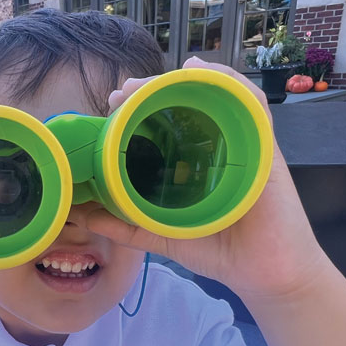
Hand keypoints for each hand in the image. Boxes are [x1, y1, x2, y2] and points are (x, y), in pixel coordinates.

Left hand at [87, 57, 328, 299]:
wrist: (263, 274)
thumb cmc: (217, 251)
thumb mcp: (157, 234)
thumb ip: (122, 225)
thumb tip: (81, 214)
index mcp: (193, 161)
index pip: (166, 121)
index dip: (138, 108)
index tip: (111, 104)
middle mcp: (217, 145)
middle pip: (186, 102)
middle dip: (152, 89)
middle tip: (123, 91)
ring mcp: (242, 142)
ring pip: (215, 94)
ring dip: (181, 79)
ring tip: (152, 81)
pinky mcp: (264, 146)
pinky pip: (250, 103)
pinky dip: (226, 81)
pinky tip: (198, 71)